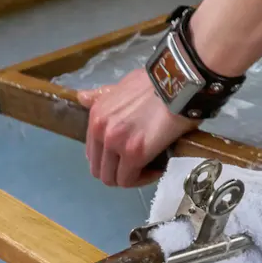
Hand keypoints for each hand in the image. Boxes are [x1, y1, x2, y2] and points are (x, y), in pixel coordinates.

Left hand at [78, 69, 199, 186]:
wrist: (179, 84)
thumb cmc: (156, 83)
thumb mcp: (124, 84)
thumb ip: (103, 95)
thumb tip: (82, 97)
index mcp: (96, 114)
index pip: (92, 152)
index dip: (110, 159)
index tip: (128, 156)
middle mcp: (100, 130)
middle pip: (99, 169)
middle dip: (118, 172)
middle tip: (139, 166)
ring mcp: (115, 143)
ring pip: (112, 178)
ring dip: (130, 177)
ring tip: (149, 167)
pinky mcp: (133, 154)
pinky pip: (130, 180)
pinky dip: (143, 179)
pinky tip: (157, 168)